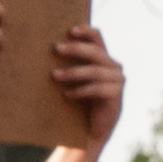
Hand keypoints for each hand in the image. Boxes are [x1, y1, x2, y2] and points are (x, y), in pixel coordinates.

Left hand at [49, 23, 125, 151]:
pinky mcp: (116, 97)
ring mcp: (117, 82)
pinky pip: (99, 89)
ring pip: (96, 71)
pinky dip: (81, 90)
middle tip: (56, 49)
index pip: (98, 38)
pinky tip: (66, 94)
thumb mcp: (71, 79)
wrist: (88, 131)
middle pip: (96, 52)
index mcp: (102, 58)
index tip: (69, 30)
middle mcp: (113, 67)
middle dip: (76, 49)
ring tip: (53, 75)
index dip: (86, 31)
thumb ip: (66, 63)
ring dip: (73, 72)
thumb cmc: (76, 101)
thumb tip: (45, 48)